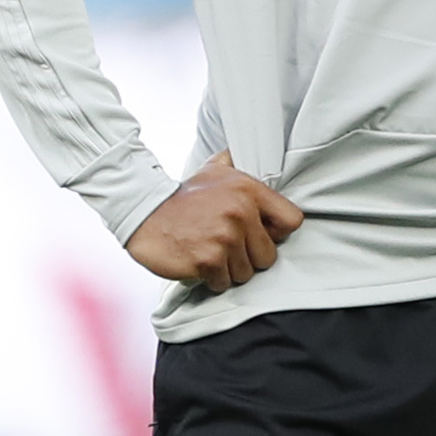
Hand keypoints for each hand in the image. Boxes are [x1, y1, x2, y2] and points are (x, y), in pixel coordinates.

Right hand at [123, 158, 304, 294]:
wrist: (143, 212)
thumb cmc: (181, 196)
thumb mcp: (213, 169)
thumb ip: (237, 163)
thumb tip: (249, 152)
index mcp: (249, 191)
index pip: (292, 221)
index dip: (277, 233)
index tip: (260, 234)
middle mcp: (240, 214)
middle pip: (268, 256)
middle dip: (249, 258)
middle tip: (227, 248)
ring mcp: (224, 239)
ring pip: (245, 273)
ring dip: (228, 270)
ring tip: (210, 253)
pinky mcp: (207, 260)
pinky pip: (223, 283)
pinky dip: (211, 279)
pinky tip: (198, 263)